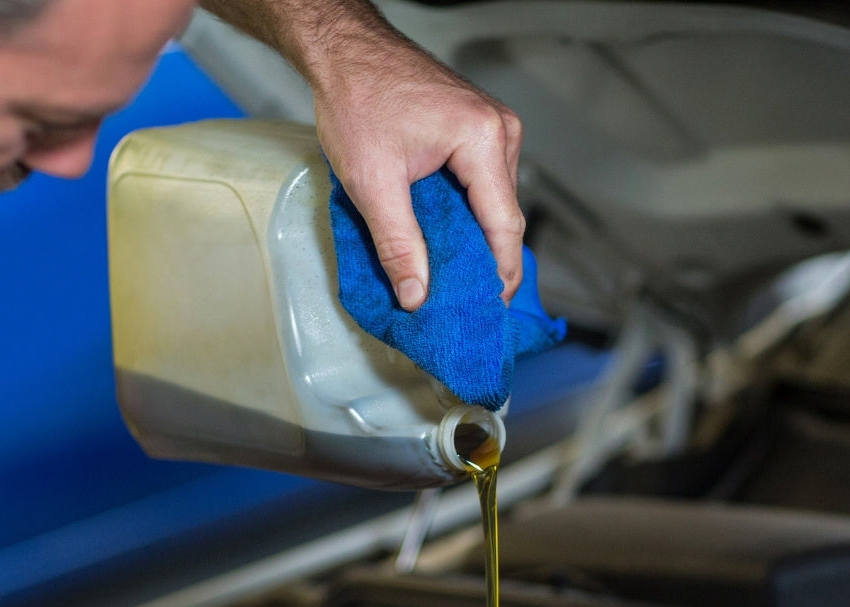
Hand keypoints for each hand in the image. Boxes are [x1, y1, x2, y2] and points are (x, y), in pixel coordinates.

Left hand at [200, 0, 524, 311]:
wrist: (344, 51)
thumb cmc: (357, 99)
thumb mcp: (373, 183)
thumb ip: (398, 245)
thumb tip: (417, 296)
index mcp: (485, 140)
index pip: (505, 226)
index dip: (498, 276)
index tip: (487, 312)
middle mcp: (501, 132)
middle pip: (503, 217)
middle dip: (484, 263)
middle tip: (463, 304)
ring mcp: (493, 129)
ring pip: (493, 204)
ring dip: (473, 241)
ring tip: (450, 280)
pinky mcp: (477, 131)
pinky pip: (482, 186)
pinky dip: (465, 216)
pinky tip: (443, 242)